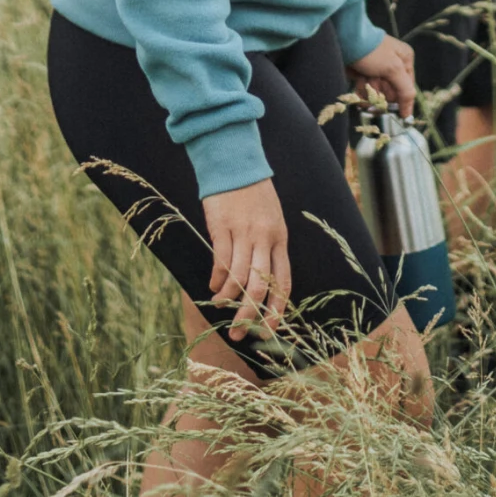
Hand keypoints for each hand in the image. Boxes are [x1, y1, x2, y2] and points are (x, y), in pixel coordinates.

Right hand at [203, 177, 289, 341]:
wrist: (235, 163)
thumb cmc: (254, 194)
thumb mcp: (270, 220)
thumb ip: (268, 249)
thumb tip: (260, 286)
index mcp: (280, 239)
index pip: (282, 283)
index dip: (276, 311)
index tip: (267, 331)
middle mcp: (265, 238)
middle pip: (260, 287)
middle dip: (248, 315)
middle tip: (238, 333)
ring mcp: (244, 232)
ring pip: (238, 278)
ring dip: (228, 298)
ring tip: (220, 306)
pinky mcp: (223, 227)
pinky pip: (221, 261)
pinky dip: (217, 279)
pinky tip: (212, 286)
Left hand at [348, 33, 415, 116]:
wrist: (346, 41)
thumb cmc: (372, 51)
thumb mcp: (394, 68)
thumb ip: (405, 90)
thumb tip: (408, 114)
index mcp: (405, 60)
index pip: (407, 89)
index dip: (399, 99)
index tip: (395, 111)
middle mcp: (393, 65)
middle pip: (391, 93)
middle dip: (381, 90)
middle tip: (375, 78)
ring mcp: (378, 71)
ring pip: (377, 94)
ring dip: (369, 89)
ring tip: (364, 76)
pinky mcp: (364, 75)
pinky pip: (366, 93)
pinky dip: (361, 91)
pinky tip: (358, 81)